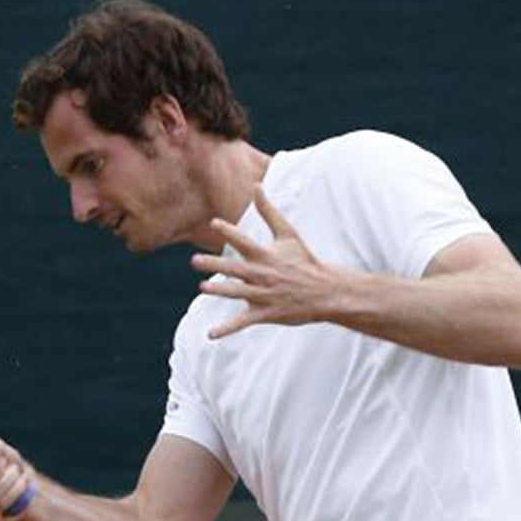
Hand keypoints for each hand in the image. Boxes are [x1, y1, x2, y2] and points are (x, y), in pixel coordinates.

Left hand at [190, 189, 354, 338]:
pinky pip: (243, 322)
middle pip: (236, 269)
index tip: (214, 223)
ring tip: (203, 288)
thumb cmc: (304, 260)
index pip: (245, 242)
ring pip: (238, 293)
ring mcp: (264, 295)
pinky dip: (227, 329)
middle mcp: (263, 274)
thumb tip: (256, 186)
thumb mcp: (289, 233)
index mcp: (266, 255)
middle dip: (215, 265)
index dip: (230, 232)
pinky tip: (211, 335)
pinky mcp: (266, 313)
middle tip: (195, 261)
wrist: (325, 291)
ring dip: (220, 291)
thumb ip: (269, 211)